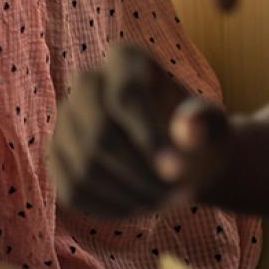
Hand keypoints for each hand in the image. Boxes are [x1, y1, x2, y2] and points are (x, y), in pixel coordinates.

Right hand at [52, 44, 231, 218]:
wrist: (179, 153)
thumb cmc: (198, 133)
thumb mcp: (212, 124)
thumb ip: (203, 123)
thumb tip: (190, 129)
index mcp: (124, 60)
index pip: (125, 96)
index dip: (148, 136)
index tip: (178, 172)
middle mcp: (85, 83)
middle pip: (99, 134)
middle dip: (140, 175)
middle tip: (179, 197)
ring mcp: (65, 119)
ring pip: (85, 167)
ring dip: (130, 197)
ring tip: (166, 203)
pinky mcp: (56, 154)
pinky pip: (74, 190)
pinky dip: (110, 208)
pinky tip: (140, 207)